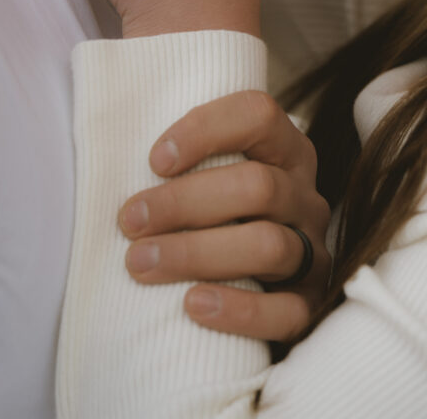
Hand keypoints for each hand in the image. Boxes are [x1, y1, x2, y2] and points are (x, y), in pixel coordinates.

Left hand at [118, 91, 331, 341]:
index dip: (207, 130)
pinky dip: (240, 311)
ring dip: (197, 253)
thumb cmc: (210, 213)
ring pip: (269, 246)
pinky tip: (192, 306)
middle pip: (258, 186)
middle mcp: (304, 195)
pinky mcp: (308, 303)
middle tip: (130, 221)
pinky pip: (287, 311)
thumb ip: (181, 154)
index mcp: (285, 149)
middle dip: (184, 202)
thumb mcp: (208, 171)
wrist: (245, 281)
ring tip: (141, 264)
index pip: (259, 115)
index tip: (154, 160)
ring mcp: (313, 250)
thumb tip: (113, 140)